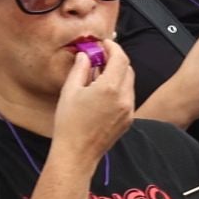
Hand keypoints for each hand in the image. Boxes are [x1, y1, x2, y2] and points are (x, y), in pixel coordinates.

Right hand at [51, 41, 134, 169]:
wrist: (77, 153)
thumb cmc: (69, 124)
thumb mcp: (70, 91)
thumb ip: (80, 69)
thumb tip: (86, 55)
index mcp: (110, 88)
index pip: (120, 58)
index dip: (113, 47)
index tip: (104, 44)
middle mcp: (124, 97)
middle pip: (127, 69)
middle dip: (116, 60)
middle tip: (100, 58)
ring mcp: (129, 109)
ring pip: (129, 83)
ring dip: (118, 75)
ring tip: (99, 77)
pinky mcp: (128, 119)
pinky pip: (128, 97)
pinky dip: (120, 89)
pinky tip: (103, 94)